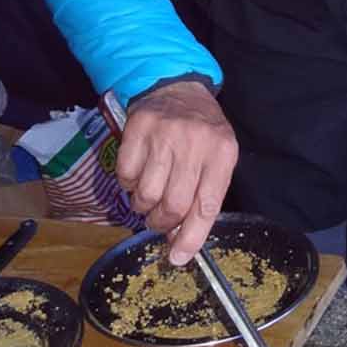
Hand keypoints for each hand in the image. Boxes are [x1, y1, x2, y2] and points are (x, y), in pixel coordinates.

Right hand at [114, 80, 237, 265]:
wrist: (177, 88)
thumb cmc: (202, 132)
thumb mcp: (217, 158)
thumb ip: (204, 196)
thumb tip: (181, 240)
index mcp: (222, 153)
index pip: (206, 205)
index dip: (192, 236)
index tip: (179, 257)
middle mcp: (194, 143)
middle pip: (173, 204)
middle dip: (163, 223)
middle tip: (160, 221)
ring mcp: (164, 135)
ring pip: (146, 194)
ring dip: (143, 206)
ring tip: (149, 196)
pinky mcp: (137, 129)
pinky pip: (125, 176)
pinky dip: (128, 185)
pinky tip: (139, 174)